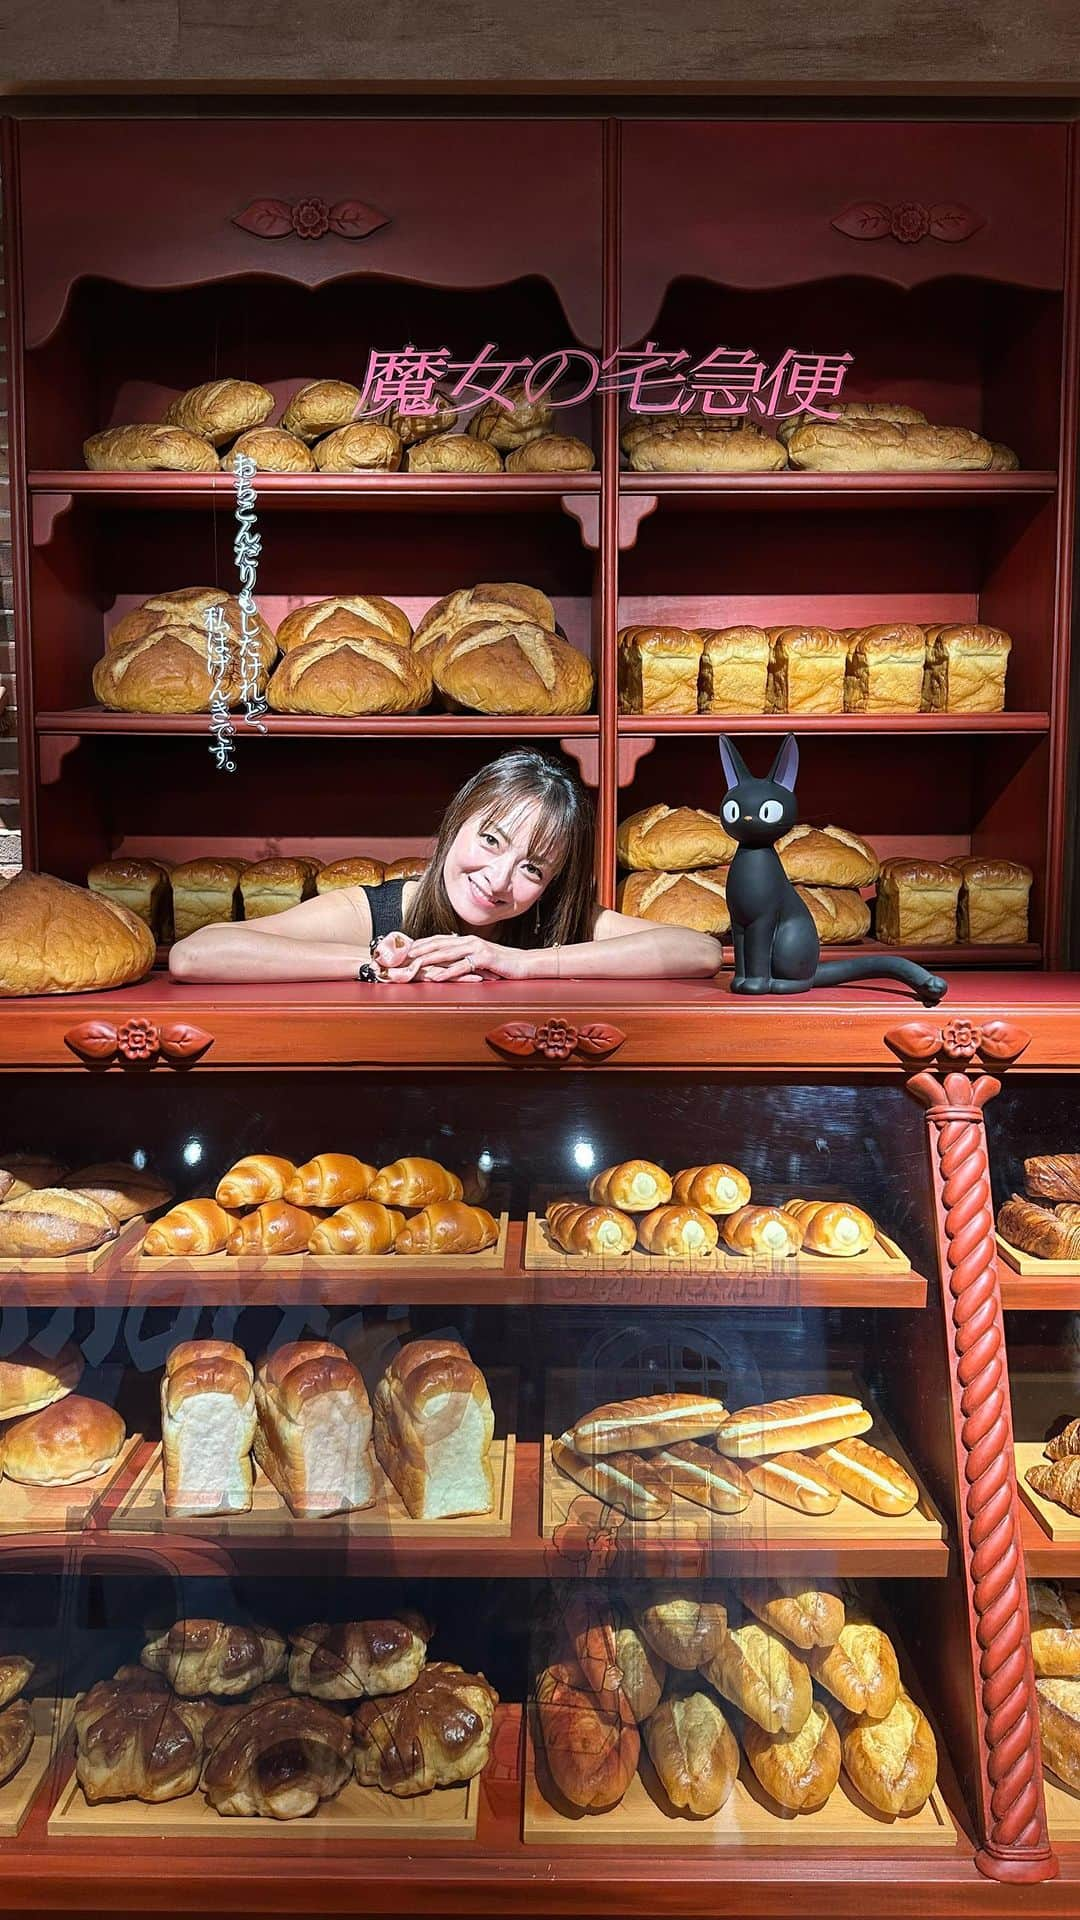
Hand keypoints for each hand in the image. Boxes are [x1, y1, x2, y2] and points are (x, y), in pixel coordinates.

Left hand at [403, 934, 533, 980]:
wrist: (525, 964)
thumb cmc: (503, 964)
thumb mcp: (480, 960)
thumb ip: (465, 959)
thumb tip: (448, 964)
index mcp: (467, 940)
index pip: (439, 939)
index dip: (422, 943)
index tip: (406, 949)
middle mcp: (470, 941)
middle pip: (439, 943)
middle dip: (419, 949)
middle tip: (403, 955)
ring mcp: (477, 948)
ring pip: (447, 953)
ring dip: (428, 959)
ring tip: (413, 964)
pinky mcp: (484, 958)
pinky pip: (462, 966)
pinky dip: (447, 972)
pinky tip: (436, 977)